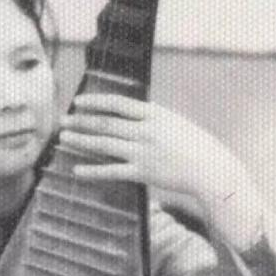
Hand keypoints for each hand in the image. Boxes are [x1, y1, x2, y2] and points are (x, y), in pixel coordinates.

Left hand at [59, 93, 247, 208]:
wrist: (213, 169)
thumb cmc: (197, 146)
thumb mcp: (175, 123)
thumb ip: (153, 119)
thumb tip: (133, 114)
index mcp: (155, 114)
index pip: (118, 104)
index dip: (95, 102)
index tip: (78, 102)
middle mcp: (146, 131)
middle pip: (105, 124)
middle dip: (81, 122)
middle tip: (62, 121)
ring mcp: (143, 152)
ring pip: (104, 145)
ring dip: (81, 141)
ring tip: (64, 139)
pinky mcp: (143, 173)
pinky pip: (112, 171)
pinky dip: (92, 171)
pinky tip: (77, 171)